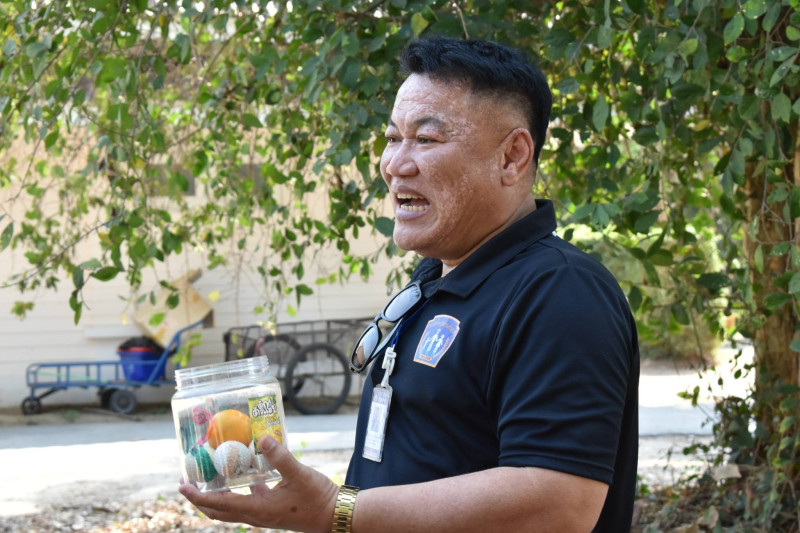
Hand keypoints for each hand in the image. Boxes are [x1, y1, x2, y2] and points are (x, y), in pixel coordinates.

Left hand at [179, 435, 338, 532]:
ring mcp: (263, 514)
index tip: (182, 485)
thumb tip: (262, 439)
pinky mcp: (271, 510)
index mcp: (258, 509)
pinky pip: (246, 501)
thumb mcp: (299, 474)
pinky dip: (236, 490)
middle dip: (199, 498)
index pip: (219, 505)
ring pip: (230, 508)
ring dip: (215, 496)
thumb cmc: (317, 498)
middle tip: (187, 481)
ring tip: (207, 476)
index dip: (198, 496)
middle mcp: (256, 515)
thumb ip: (280, 457)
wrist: (333, 515)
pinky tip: (242, 471)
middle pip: (218, 511)